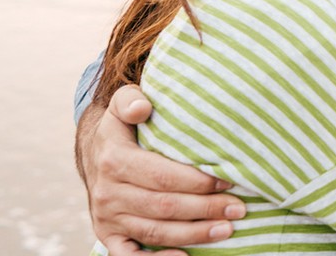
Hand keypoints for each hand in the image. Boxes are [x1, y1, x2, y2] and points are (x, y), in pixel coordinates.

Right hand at [77, 84, 246, 254]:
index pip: (162, 176)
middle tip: (239, 208)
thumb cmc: (124, 127)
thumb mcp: (123, 104)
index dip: (197, 181)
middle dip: (205, 209)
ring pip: (154, 232)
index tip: (228, 180)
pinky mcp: (107, 235)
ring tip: (227, 230)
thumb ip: (130, 99)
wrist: (96, 153)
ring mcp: (106, 217)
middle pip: (163, 206)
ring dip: (193, 234)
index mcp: (114, 160)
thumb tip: (142, 107)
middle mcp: (107, 192)